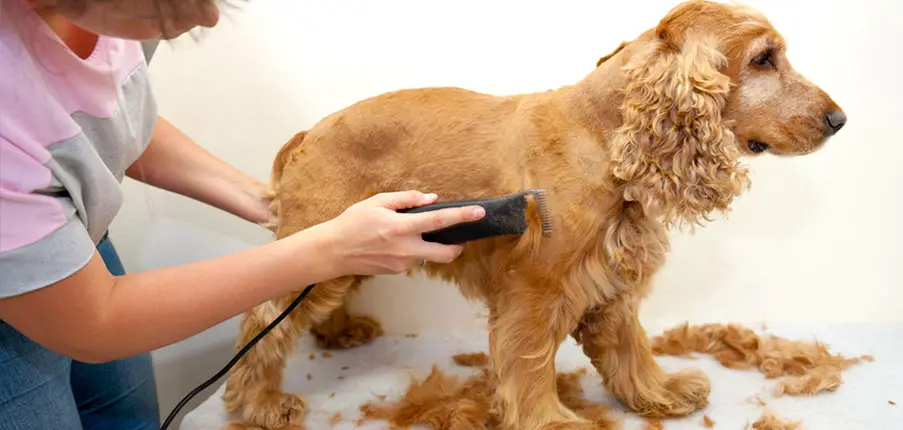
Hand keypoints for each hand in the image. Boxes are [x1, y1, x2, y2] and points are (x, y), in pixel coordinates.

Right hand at [321, 191, 485, 275]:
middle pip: (446, 254)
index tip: (479, 213)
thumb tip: (431, 199)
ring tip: (413, 233)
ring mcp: (402, 264)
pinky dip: (414, 250)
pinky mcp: (397, 272)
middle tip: (459, 237)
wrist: (333, 251)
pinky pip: (414, 260)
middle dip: (459, 246)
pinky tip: (397, 242)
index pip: (439, 221)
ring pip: (429, 257)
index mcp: (400, 227)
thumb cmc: (353, 223)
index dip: (462, 217)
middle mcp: (405, 249)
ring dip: (431, 246)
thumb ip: (406, 199)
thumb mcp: (377, 202)